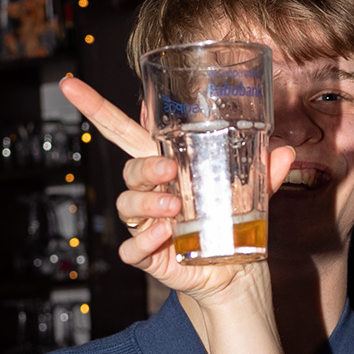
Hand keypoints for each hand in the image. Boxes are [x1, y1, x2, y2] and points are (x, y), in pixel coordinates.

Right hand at [62, 73, 295, 309]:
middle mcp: (149, 190)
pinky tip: (162, 237)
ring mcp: (145, 222)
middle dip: (144, 167)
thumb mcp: (252, 190)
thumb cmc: (232, 219)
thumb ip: (265, 170)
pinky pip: (131, 246)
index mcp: (165, 165)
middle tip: (169, 171)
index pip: (122, 131)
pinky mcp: (146, 253)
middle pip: (129, 168)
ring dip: (148, 203)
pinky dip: (144, 241)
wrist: (235, 269)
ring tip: (175, 208)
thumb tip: (284, 151)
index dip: (94, 107)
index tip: (69, 84)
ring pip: (128, 205)